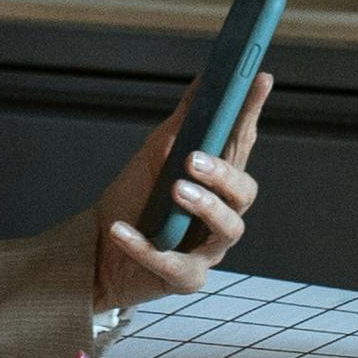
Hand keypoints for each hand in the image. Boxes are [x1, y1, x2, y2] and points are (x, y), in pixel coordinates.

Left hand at [91, 86, 268, 316]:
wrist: (98, 248)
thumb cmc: (134, 199)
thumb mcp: (154, 155)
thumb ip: (183, 123)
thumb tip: (204, 80)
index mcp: (216, 179)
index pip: (242, 142)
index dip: (253, 111)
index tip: (259, 79)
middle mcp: (220, 213)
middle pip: (244, 192)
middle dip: (224, 173)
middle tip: (193, 159)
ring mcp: (207, 248)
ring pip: (228, 229)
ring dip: (204, 206)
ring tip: (175, 191)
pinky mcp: (185, 277)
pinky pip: (176, 264)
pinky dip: (146, 247)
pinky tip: (123, 231)